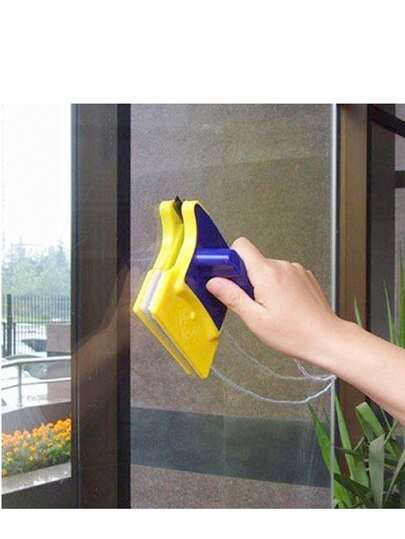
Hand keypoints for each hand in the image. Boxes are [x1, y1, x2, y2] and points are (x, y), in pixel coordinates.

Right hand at [206, 237, 342, 365]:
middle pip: (253, 260)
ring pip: (267, 269)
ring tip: (270, 308)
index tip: (225, 275)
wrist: (327, 338)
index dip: (229, 259)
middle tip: (250, 303)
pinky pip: (282, 274)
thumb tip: (214, 283)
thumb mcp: (255, 319)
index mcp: (268, 273)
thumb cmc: (295, 333)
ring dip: (262, 284)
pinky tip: (283, 306)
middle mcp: (283, 266)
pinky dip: (277, 286)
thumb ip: (232, 296)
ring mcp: (296, 270)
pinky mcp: (304, 276)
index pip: (241, 246)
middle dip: (246, 278)